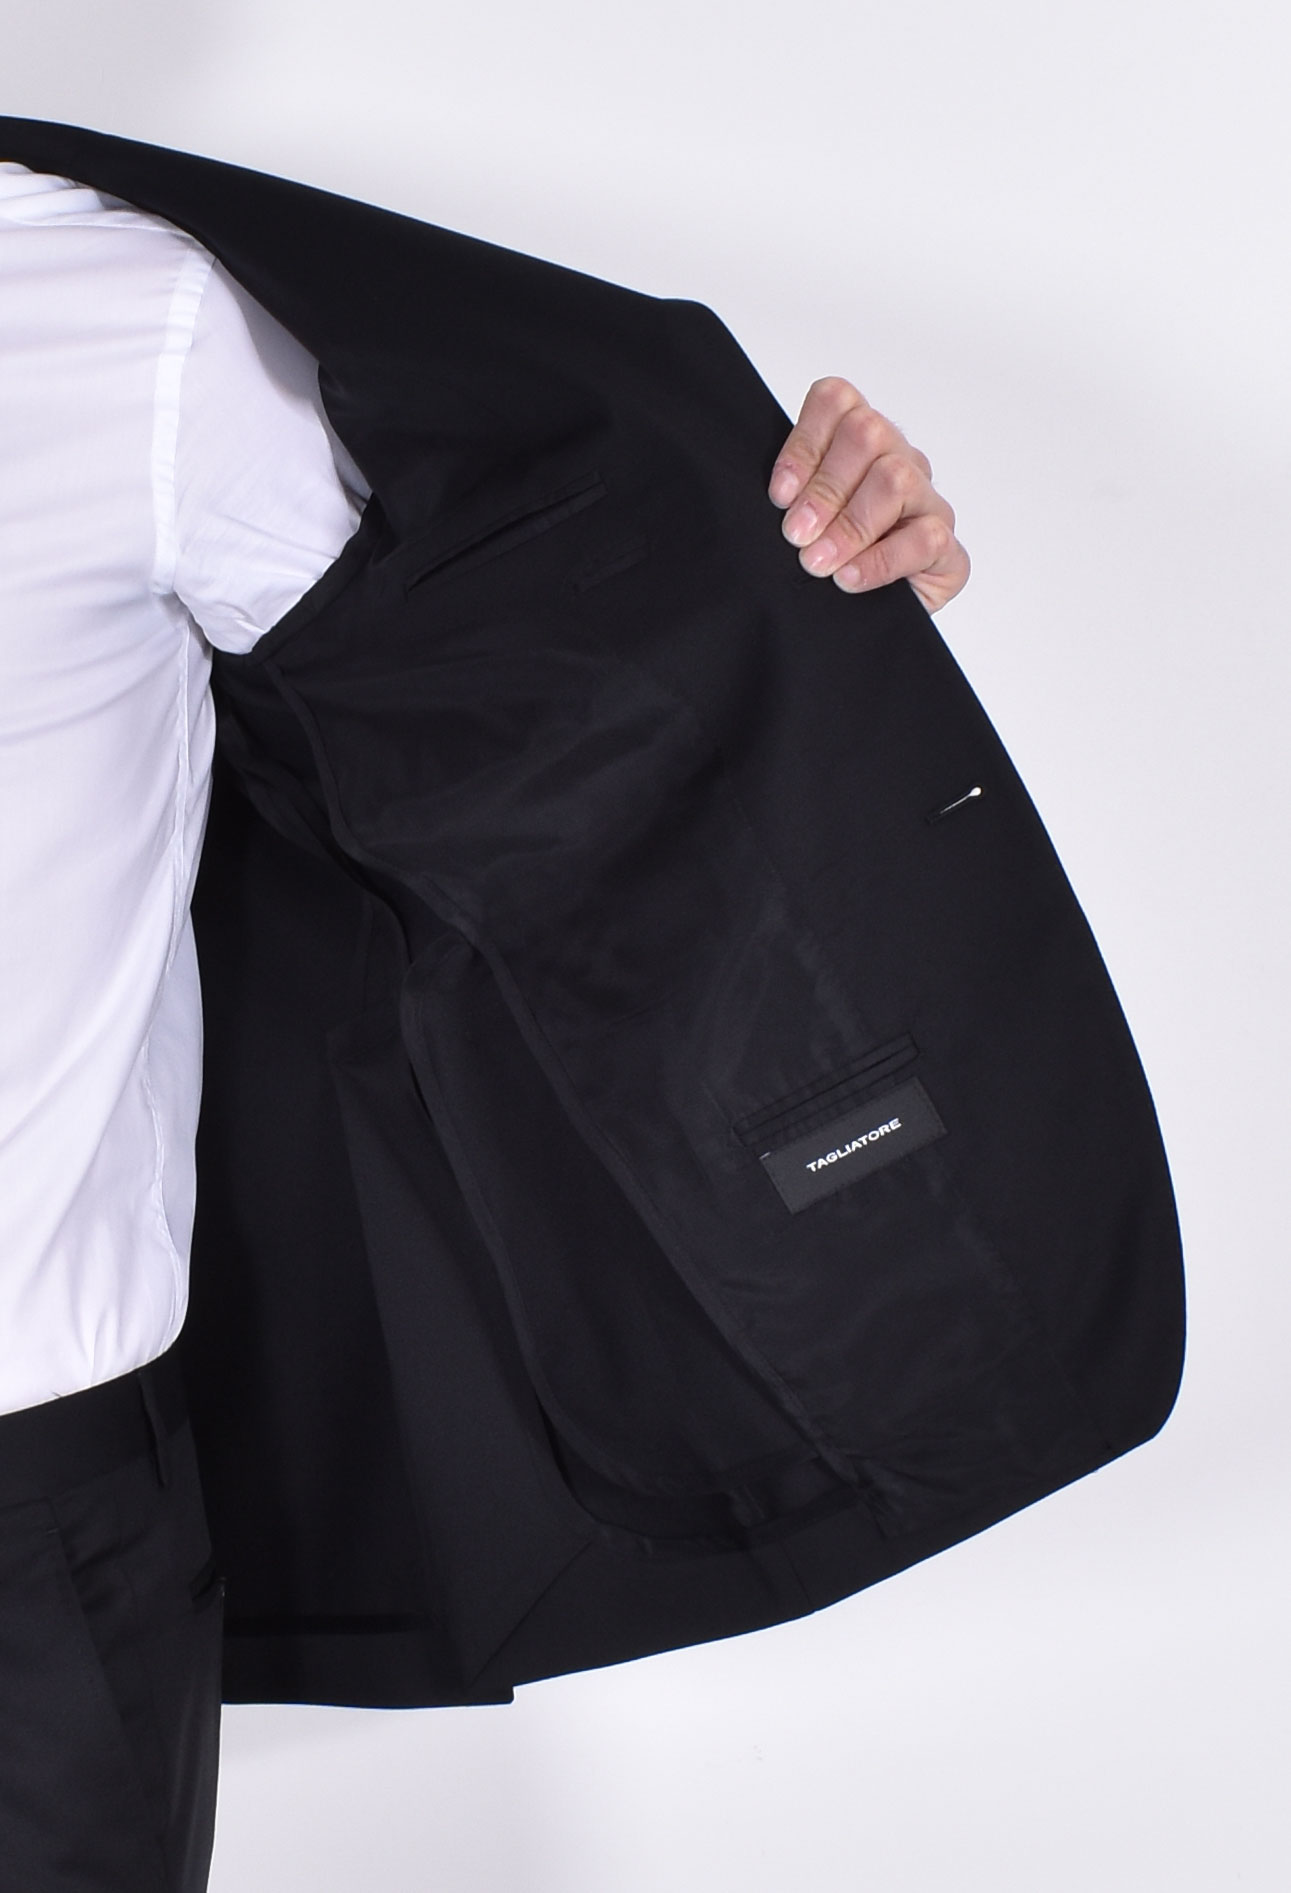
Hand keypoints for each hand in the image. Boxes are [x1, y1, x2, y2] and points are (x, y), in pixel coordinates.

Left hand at [768, 377, 969, 613]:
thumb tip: (778, 500)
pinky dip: (880, 560)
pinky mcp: (948, 551)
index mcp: (860, 441)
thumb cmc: (829, 564)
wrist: (865, 624)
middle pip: (869, 433)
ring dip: (850, 524)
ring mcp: (928, 503)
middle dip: (825, 488)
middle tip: (796, 534)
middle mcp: (899, 460)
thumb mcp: (802, 524)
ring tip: (818, 562)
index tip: (780, 495)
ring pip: (897, 479)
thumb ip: (792, 498)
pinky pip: (926, 539)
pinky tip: (849, 578)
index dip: (805, 443)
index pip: (837, 400)